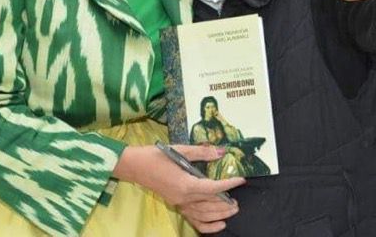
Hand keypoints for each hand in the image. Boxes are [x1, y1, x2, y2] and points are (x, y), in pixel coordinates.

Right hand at [113, 144, 243, 232]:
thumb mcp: (180, 150)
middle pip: (210, 204)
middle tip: (238, 200)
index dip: (229, 185)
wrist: (135, 166)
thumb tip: (221, 152)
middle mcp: (183, 197)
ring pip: (204, 215)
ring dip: (220, 214)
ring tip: (232, 210)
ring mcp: (179, 203)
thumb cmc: (156, 155)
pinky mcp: (175, 205)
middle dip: (226, 203)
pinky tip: (219, 224)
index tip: (241, 180)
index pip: (213, 187)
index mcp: (185, 183)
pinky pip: (193, 220)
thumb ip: (202, 152)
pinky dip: (207, 226)